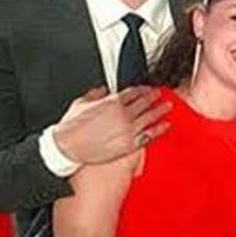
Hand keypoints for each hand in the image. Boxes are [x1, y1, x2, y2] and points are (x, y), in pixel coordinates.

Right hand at [53, 86, 171, 164]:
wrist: (68, 148)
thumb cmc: (71, 128)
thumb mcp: (81, 104)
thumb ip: (94, 94)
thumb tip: (102, 90)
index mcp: (112, 102)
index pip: (133, 92)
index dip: (142, 89)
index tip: (147, 89)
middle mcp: (123, 114)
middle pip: (144, 101)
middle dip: (153, 96)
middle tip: (159, 94)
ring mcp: (128, 129)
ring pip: (150, 116)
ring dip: (160, 110)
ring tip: (167, 106)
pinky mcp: (130, 144)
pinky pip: (150, 134)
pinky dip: (159, 129)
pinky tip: (165, 125)